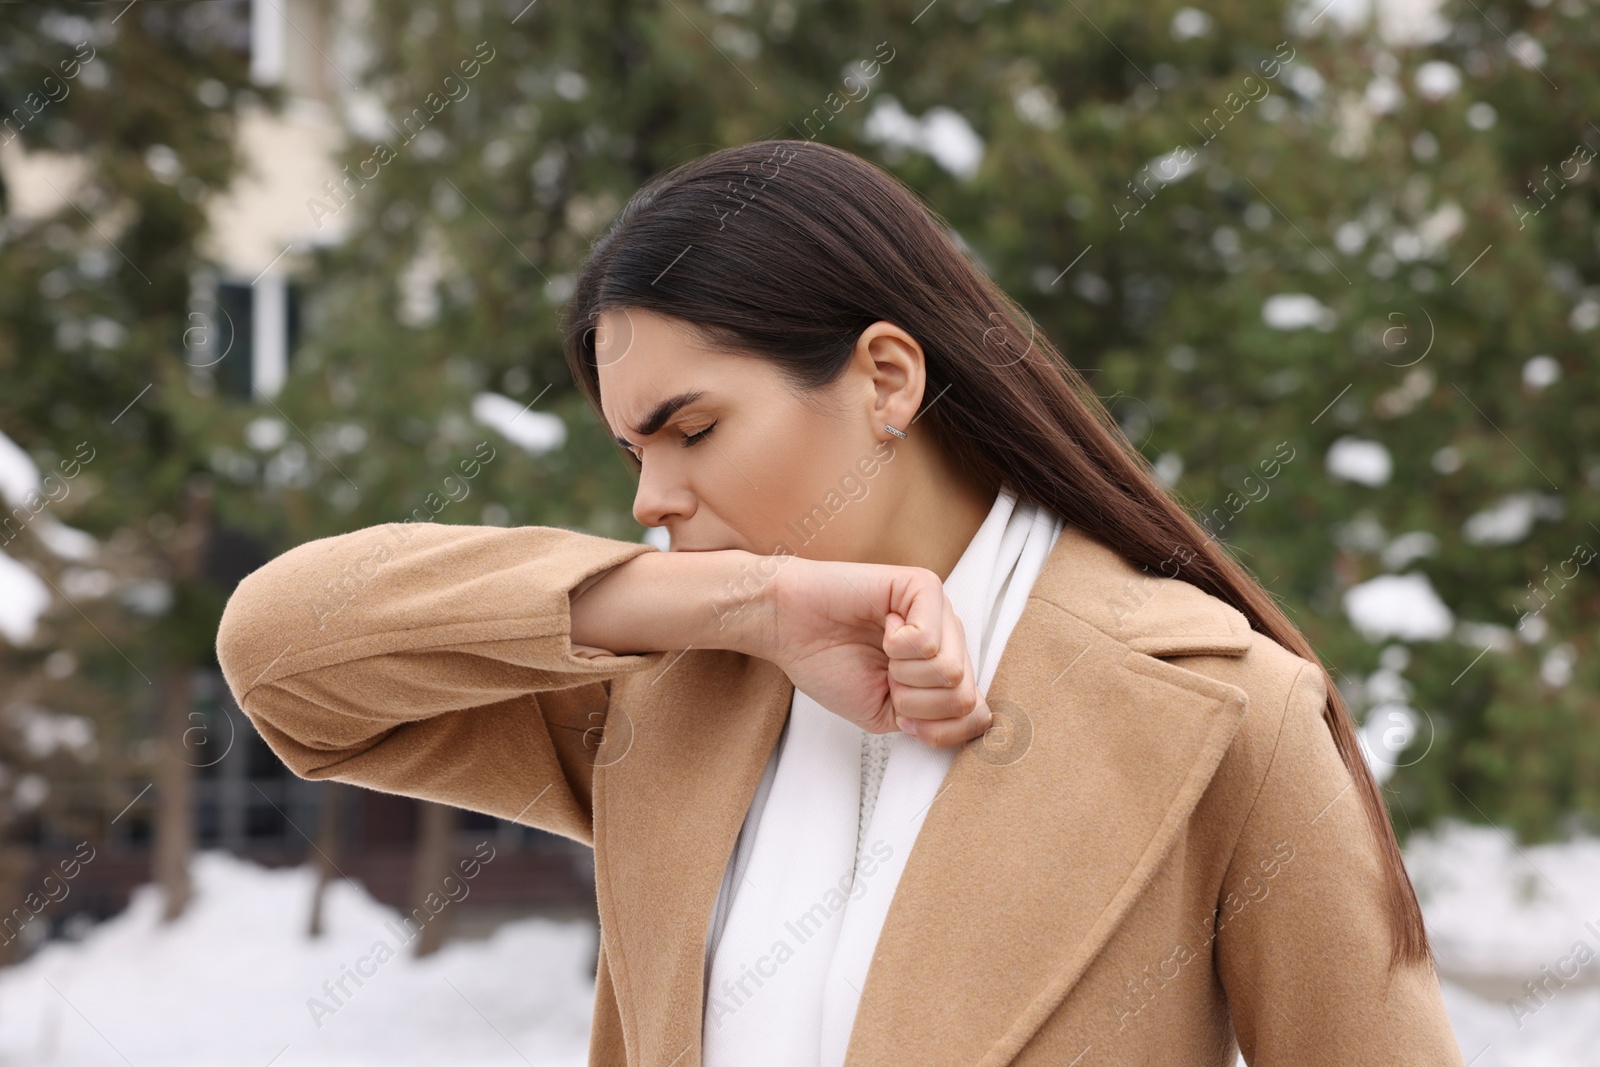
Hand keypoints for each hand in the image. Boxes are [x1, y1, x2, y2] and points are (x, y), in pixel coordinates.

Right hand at [755, 556, 992, 747]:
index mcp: (943, 669)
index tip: (899, 711)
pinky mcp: (924, 586)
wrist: (787, 625)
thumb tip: (978, 716)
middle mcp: (950, 639)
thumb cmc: (828, 663)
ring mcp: (941, 611)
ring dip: (902, 673)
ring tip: (882, 649)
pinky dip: (896, 645)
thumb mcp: (887, 714)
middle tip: (885, 676)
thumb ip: (936, 722)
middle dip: (913, 701)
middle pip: (963, 696)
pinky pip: (929, 640)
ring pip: (948, 670)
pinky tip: (883, 625)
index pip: (975, 715)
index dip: (934, 727)